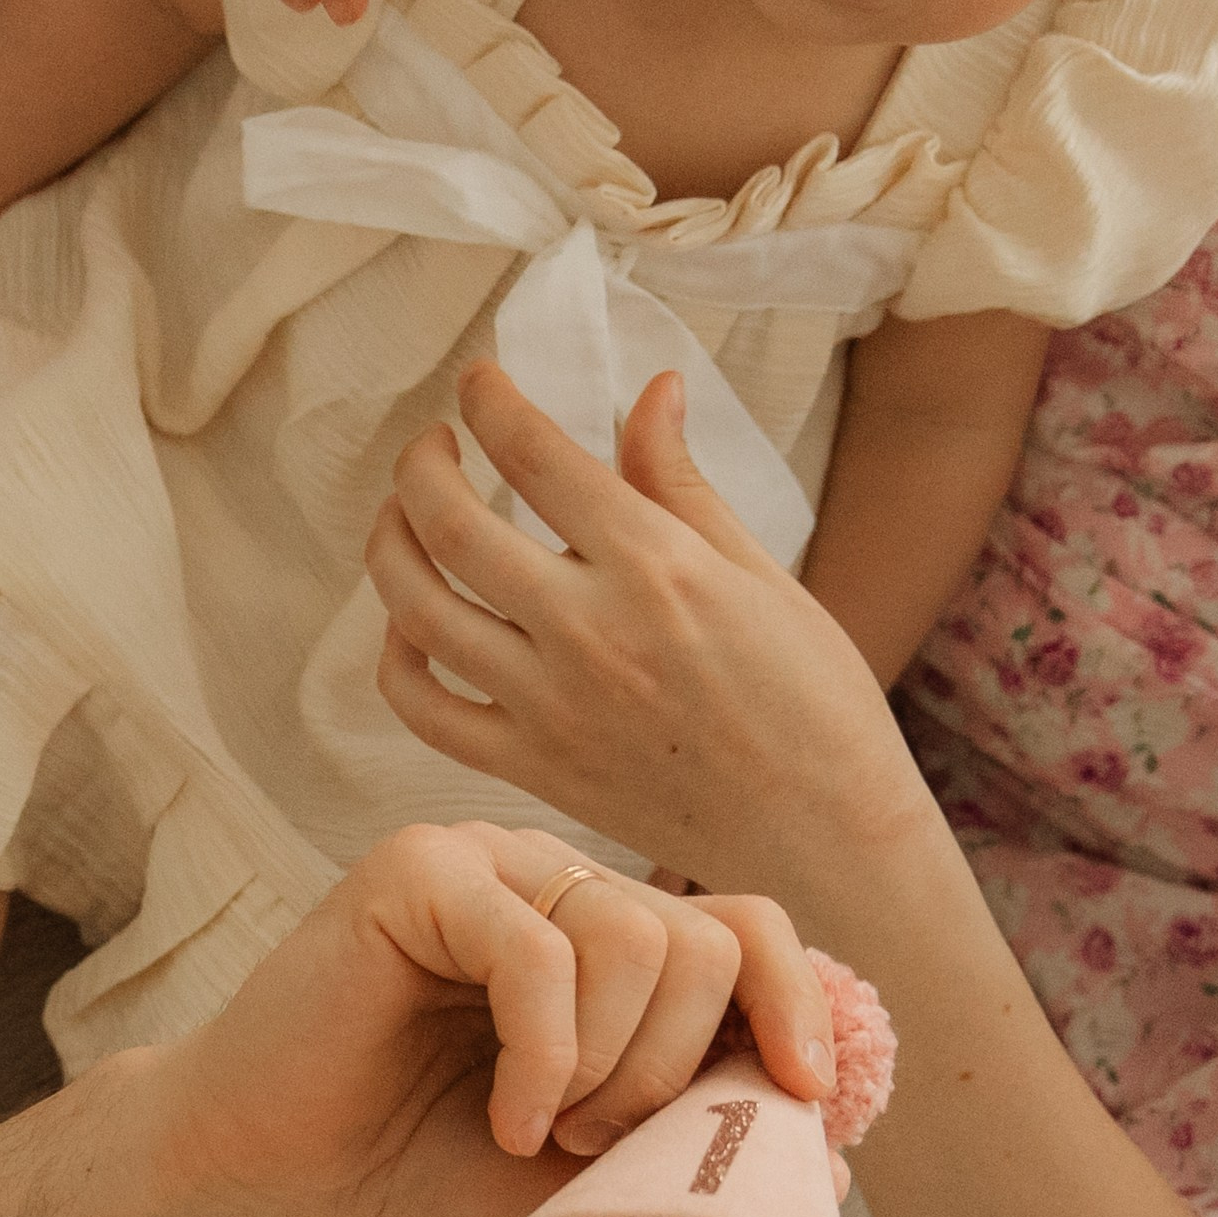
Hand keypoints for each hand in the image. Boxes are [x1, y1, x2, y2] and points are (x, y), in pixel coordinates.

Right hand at [154, 820, 839, 1216]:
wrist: (278, 1172)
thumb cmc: (427, 1160)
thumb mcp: (595, 1163)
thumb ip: (692, 1137)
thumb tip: (829, 1153)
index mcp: (612, 933)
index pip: (748, 927)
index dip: (794, 1005)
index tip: (804, 1093)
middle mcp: (561, 878)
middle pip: (705, 939)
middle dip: (678, 1067)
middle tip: (601, 1141)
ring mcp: (491, 860)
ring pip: (636, 937)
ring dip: (610, 1066)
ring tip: (548, 1131)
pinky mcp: (417, 869)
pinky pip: (538, 950)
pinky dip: (543, 1057)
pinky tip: (509, 1119)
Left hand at [369, 363, 934, 897]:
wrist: (826, 836)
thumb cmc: (816, 702)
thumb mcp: (764, 574)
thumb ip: (684, 484)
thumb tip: (652, 389)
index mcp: (656, 567)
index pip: (535, 455)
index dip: (490, 400)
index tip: (479, 380)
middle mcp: (590, 632)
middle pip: (450, 522)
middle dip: (423, 463)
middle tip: (435, 446)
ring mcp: (551, 706)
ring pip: (417, 607)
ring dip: (391, 542)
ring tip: (406, 516)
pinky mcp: (535, 768)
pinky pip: (425, 709)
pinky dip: (396, 658)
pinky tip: (411, 624)